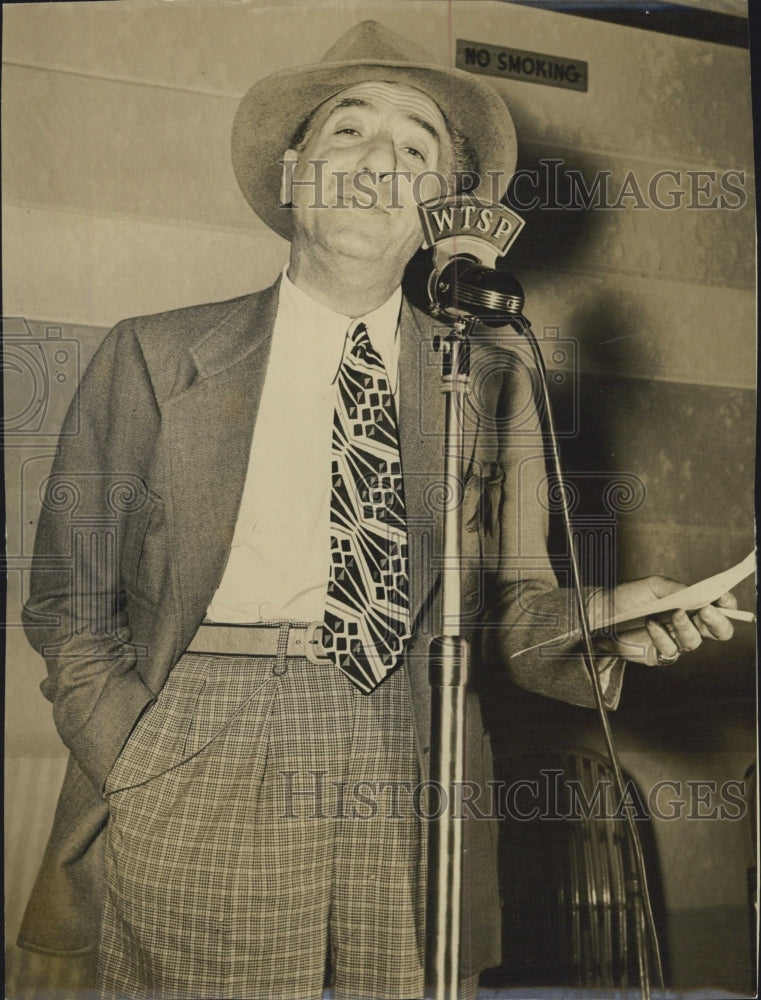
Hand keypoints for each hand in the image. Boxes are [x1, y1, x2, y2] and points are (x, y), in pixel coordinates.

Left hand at [590, 577, 736, 665]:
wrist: (603, 613)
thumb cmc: (630, 597)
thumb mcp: (655, 585)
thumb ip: (678, 588)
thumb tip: (698, 594)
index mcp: (691, 606)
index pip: (719, 608)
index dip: (726, 605)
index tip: (723, 599)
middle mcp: (688, 625)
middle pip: (718, 631)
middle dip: (717, 622)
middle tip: (706, 611)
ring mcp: (676, 641)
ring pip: (694, 641)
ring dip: (685, 626)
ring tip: (673, 613)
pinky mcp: (661, 655)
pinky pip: (671, 650)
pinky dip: (663, 635)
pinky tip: (652, 623)